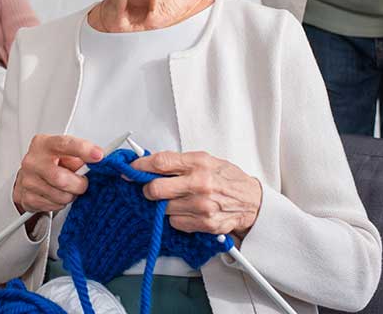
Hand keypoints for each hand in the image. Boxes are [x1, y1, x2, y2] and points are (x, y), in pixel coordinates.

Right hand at [12, 134, 103, 213]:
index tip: (98, 156)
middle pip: (61, 178)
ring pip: (60, 196)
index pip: (64, 145)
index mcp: (43, 144)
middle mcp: (33, 161)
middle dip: (78, 184)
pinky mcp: (27, 198)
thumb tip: (98, 160)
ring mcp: (28, 180)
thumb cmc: (51, 161)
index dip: (83, 150)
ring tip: (68, 188)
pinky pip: (53, 206)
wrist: (29, 175)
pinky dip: (61, 203)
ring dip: (70, 195)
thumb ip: (79, 155)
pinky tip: (57, 194)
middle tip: (82, 182)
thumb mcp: (64, 152)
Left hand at [131, 151, 262, 238]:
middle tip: (150, 189)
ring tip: (179, 200)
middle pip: (155, 189)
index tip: (130, 169)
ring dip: (165, 206)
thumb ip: (178, 161)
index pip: (160, 163)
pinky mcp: (204, 224)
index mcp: (198, 163)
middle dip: (148, 190)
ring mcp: (201, 205)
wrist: (252, 201)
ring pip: (163, 208)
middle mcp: (199, 184)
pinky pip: (175, 223)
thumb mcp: (205, 160)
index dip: (140, 166)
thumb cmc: (227, 179)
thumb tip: (149, 162)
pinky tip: (188, 211)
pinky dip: (177, 218)